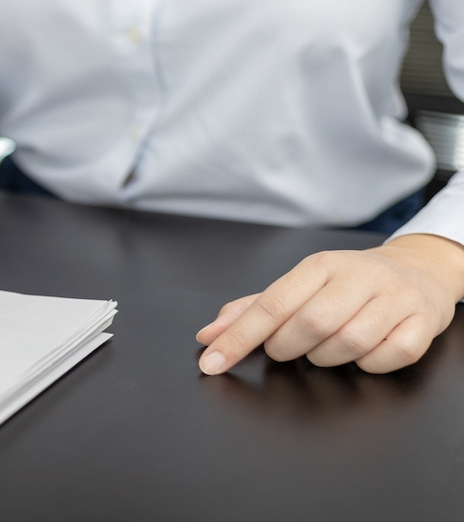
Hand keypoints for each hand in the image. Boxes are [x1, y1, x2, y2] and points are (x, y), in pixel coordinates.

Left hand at [197, 234, 463, 374]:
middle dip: (288, 348)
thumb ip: (252, 310)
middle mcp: (358, 276)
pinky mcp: (423, 323)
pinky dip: (369, 365)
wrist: (418, 271)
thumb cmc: (346, 284)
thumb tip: (208, 335)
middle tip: (287, 349)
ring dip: (327, 358)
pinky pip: (389, 357)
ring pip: (349, 343)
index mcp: (319, 266)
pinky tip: (363, 353)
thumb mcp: (299, 287)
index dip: (238, 338)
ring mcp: (395, 298)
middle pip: (310, 324)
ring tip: (325, 348)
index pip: (270, 305)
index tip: (213, 363)